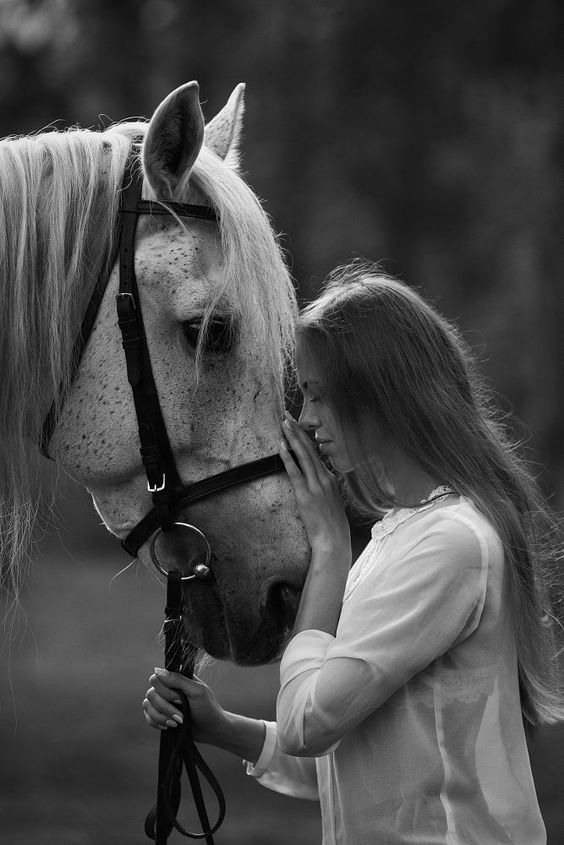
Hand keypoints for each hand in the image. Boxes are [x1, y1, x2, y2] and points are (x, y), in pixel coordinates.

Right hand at [142, 668, 226, 743]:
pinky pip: (147, 717)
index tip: (180, 699)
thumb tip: (158, 671)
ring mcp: (162, 701)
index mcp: (176, 678)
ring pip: (147, 705)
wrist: (210, 730)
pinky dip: (157, 722)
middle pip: (151, 693)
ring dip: (161, 717)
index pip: (157, 678)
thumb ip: (179, 680)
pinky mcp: (160, 715)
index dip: (165, 691)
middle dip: (165, 707)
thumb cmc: (207, 708)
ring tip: (177, 723)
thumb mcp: (197, 691)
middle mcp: (167, 688)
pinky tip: (169, 726)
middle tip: (181, 715)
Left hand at [279, 411, 349, 558]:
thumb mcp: (332, 501)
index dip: (306, 437)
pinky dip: (288, 458)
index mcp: (330, 478)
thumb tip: (318, 478)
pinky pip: (296, 472)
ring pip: (304, 455)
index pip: (316, 452)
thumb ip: (325, 487)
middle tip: (287, 415)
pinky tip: (282, 447)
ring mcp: (316, 485)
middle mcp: (325, 478)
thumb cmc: (332, 524)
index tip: (297, 424)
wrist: (334, 540)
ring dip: (293, 438)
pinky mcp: (306, 495)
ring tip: (284, 424)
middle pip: (310, 448)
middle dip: (298, 430)